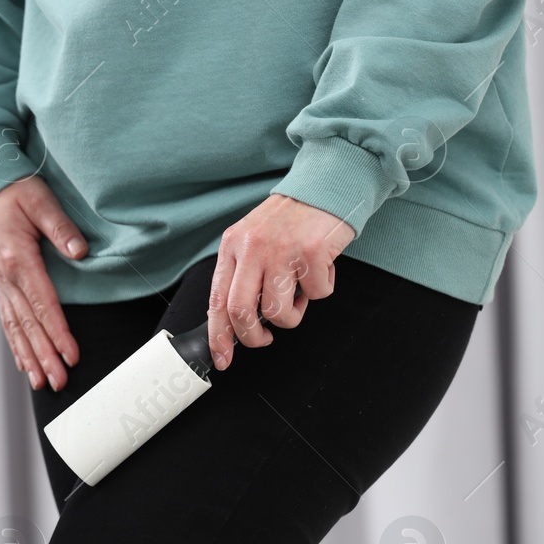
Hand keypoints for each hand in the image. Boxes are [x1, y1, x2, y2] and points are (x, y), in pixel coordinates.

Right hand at [0, 177, 87, 390]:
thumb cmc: (15, 193)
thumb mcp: (40, 199)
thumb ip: (60, 226)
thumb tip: (80, 251)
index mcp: (17, 258)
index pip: (42, 302)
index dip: (57, 331)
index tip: (71, 354)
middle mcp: (5, 277)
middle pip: (28, 324)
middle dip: (45, 356)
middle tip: (61, 381)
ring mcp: (0, 284)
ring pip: (16, 329)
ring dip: (31, 358)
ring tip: (44, 383)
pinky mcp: (1, 287)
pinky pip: (8, 322)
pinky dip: (16, 347)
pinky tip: (26, 365)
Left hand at [207, 194, 355, 370]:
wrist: (326, 185)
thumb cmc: (291, 219)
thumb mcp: (254, 239)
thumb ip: (244, 273)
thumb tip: (239, 321)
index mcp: (233, 247)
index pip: (217, 300)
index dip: (219, 336)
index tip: (223, 358)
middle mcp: (252, 248)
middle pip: (242, 312)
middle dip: (253, 337)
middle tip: (265, 339)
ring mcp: (282, 250)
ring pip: (280, 312)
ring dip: (294, 314)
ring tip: (300, 293)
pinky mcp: (312, 252)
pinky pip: (317, 294)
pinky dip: (322, 288)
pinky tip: (322, 268)